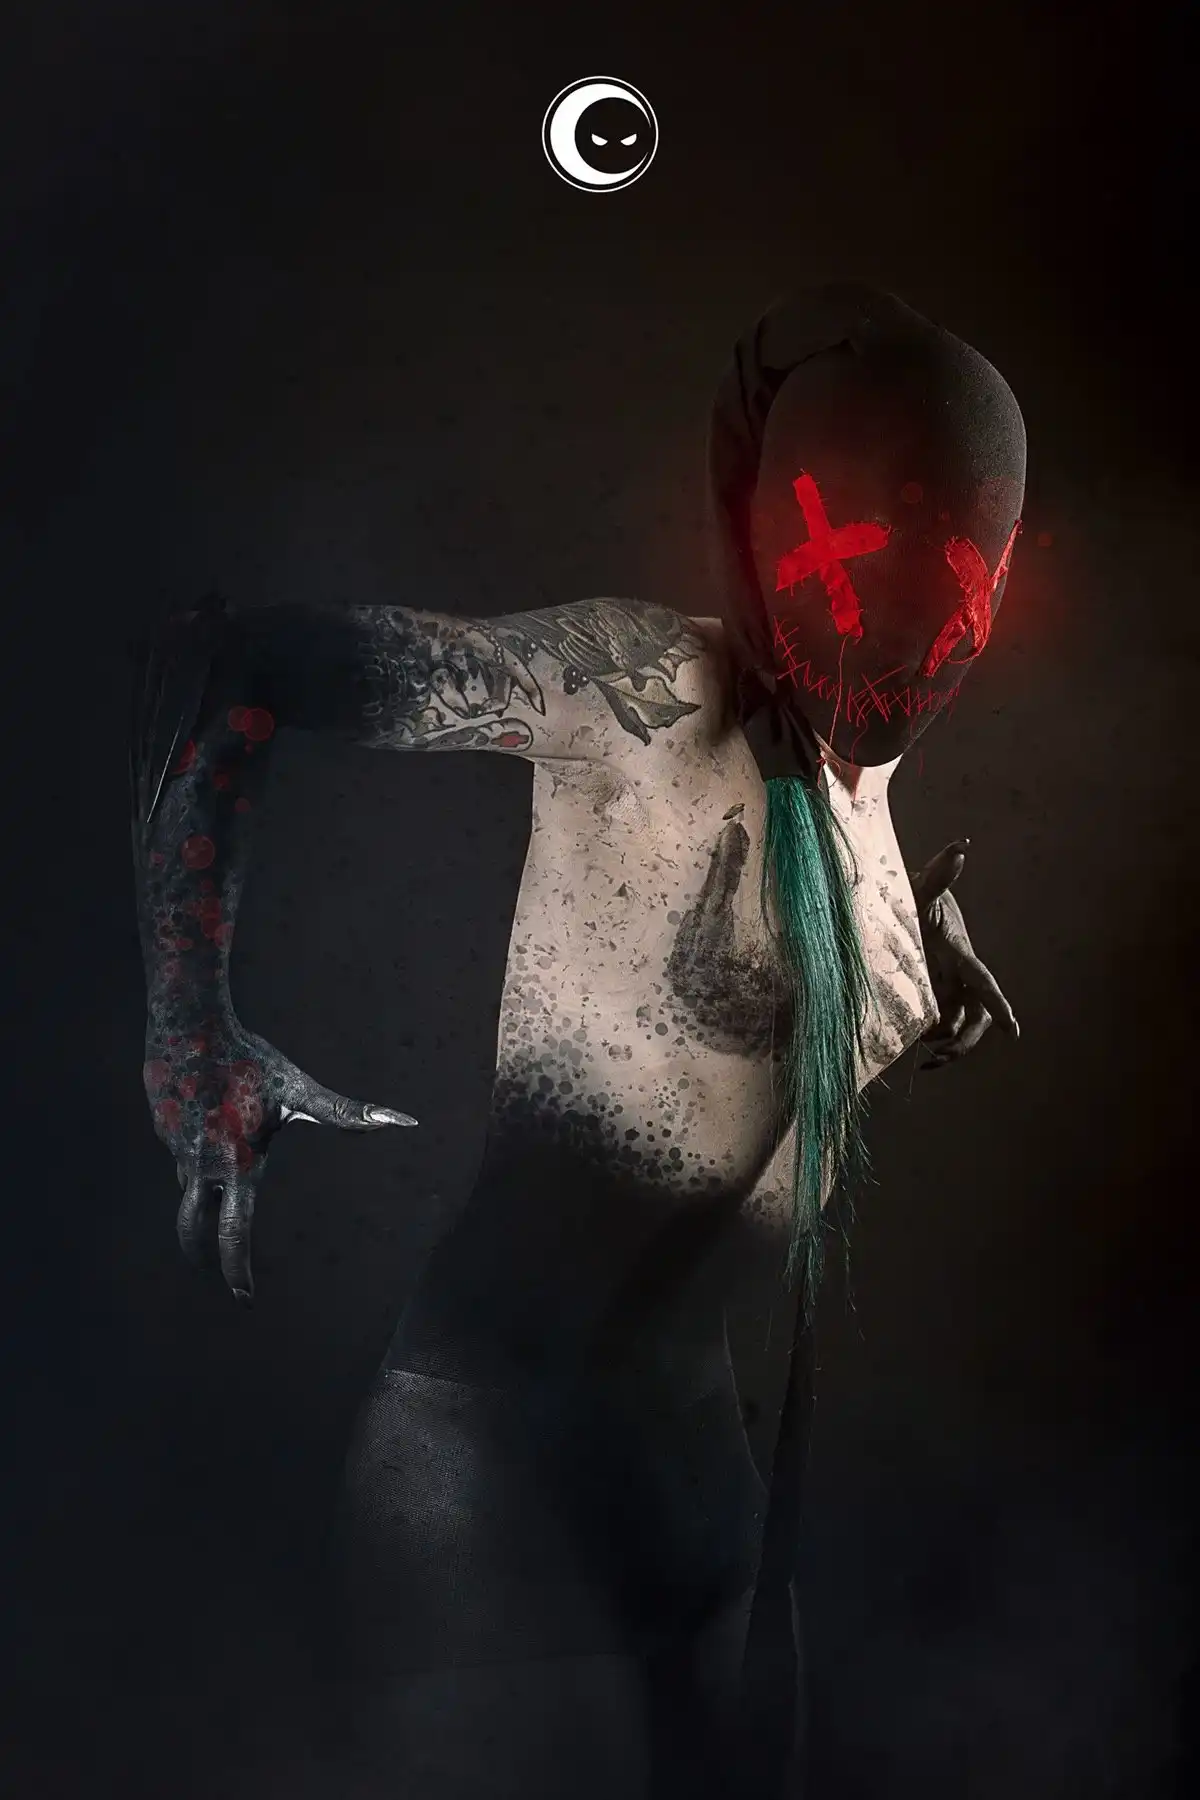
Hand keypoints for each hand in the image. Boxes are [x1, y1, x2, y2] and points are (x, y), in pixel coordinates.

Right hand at [143, 1014, 415, 1301]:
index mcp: (237, 1164)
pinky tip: (206, 1106)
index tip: (246, 1298)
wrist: (190, 1025)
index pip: (235, 1232)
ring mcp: (175, 1148)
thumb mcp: (300, 1092)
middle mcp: (202, 1164)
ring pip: (190, 1180)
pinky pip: (182, 1148)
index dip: (238, 1270)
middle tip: (213, 1273)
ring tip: (224, 1142)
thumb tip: (404, 1122)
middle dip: (202, 1256)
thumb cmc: (252, 1061)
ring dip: (205, 1185)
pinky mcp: (162, 1128)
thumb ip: (348, 1115)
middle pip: (193, 1229)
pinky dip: (196, 1142)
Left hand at [909, 839, 1018, 1070]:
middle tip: (940, 1054)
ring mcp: (946, 985)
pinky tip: (913, 1046)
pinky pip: (939, 1023)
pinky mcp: (932, 992)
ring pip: (958, 1024)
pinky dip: (931, 1038)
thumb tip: (961, 848)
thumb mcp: (920, 887)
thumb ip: (938, 874)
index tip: (1012, 1029)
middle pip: (976, 1014)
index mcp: (958, 952)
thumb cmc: (911, 893)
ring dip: (947, 1044)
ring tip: (925, 1057)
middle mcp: (958, 973)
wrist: (900, 900)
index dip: (997, 1003)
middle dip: (966, 1039)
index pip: (982, 981)